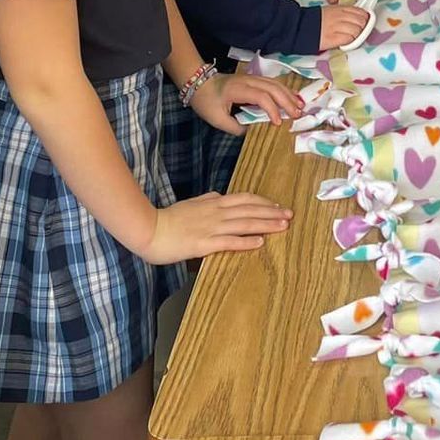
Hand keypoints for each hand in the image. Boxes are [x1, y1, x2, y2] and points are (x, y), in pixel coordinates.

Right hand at [143, 191, 293, 262]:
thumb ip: (206, 200)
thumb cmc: (168, 219)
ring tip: (283, 226)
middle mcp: (216, 213)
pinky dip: (246, 241)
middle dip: (272, 212)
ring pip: (244, 224)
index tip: (278, 205)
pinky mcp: (203, 243)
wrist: (149, 229)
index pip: (244, 199)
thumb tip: (219, 195)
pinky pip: (229, 242)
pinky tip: (260, 242)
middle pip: (250, 210)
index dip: (263, 202)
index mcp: (213, 204)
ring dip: (266, 224)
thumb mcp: (190, 204)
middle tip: (290, 215)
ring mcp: (211, 228)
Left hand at [188, 72, 302, 133]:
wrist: (198, 82)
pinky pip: (272, 83)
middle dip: (287, 101)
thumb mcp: (217, 119)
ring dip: (288, 95)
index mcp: (237, 89)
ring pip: (275, 83)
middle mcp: (247, 80)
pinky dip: (284, 90)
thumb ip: (236, 127)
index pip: (261, 97)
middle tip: (298, 115)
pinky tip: (292, 97)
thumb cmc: (206, 101)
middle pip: (272, 87)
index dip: (272, 109)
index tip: (277, 124)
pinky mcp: (253, 79)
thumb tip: (253, 132)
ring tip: (300, 107)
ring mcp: (251, 78)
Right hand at [319, 2, 371, 50]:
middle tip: (358, 32)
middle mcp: (340, 16)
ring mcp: (337, 27)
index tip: (364, 22)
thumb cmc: (314, 20)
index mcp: (340, 8)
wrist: (299, 27)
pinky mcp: (334, 38)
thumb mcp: (331, 11)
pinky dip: (350, 42)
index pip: (361, 12)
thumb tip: (359, 17)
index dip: (365, 18)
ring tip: (350, 38)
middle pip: (362, 21)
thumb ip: (344, 13)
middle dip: (362, 28)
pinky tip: (345, 42)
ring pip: (358, 31)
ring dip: (357, 36)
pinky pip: (350, 39)